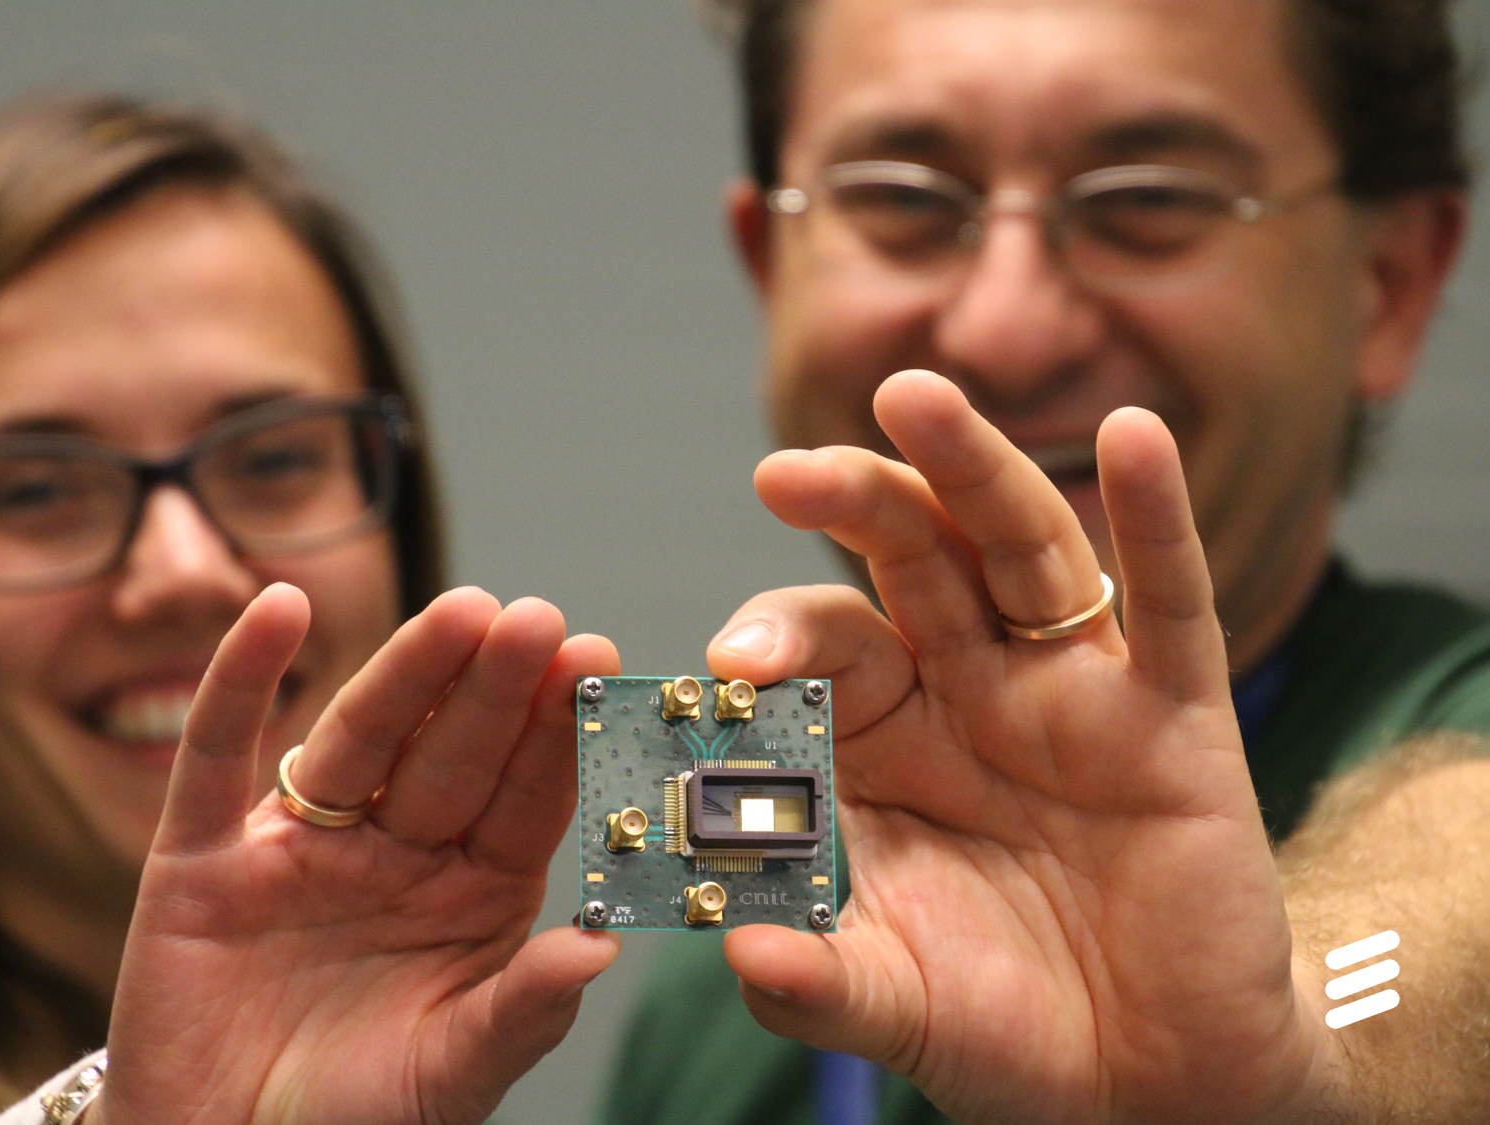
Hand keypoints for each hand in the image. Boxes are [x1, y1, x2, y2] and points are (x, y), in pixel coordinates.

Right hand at [94, 584, 619, 1124]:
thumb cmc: (351, 1123)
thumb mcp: (449, 1077)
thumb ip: (519, 1014)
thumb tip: (601, 950)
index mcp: (470, 893)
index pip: (522, 798)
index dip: (556, 733)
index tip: (595, 662)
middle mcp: (395, 852)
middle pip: (449, 752)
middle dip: (492, 687)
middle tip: (534, 619)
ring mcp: (301, 845)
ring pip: (359, 740)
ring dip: (404, 673)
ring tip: (457, 613)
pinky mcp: (203, 856)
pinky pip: (219, 756)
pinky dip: (243, 680)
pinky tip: (278, 610)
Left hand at [708, 370, 1339, 1123]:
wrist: (1149, 1083)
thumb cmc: (1006, 1028)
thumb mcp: (895, 1004)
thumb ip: (815, 982)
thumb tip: (735, 952)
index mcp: (886, 743)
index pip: (822, 652)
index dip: (776, 643)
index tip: (729, 666)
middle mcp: (972, 693)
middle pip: (910, 565)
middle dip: (851, 510)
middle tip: (784, 472)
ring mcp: (1074, 694)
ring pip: (1020, 551)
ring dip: (971, 470)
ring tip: (914, 399)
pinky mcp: (1175, 718)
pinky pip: (1168, 605)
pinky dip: (1156, 521)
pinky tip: (1134, 438)